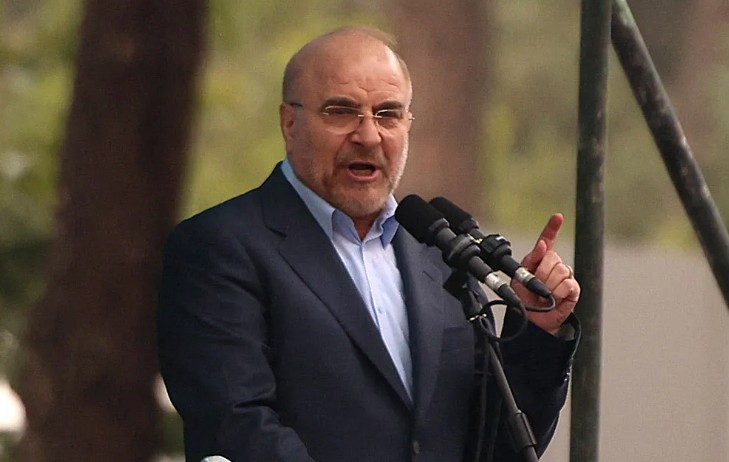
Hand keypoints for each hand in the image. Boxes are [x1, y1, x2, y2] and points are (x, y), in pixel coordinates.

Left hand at [511, 213, 579, 334]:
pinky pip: (568, 284)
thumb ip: (531, 259)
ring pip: (560, 271)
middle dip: (541, 273)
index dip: (552, 227)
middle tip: (536, 286)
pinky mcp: (573, 288)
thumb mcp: (520, 276)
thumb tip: (543, 245)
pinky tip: (554, 298)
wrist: (533, 319)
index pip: (548, 239)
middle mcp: (554, 265)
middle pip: (553, 257)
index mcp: (540, 259)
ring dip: (548, 285)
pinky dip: (558, 293)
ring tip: (544, 294)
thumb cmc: (524, 297)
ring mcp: (565, 276)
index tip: (557, 217)